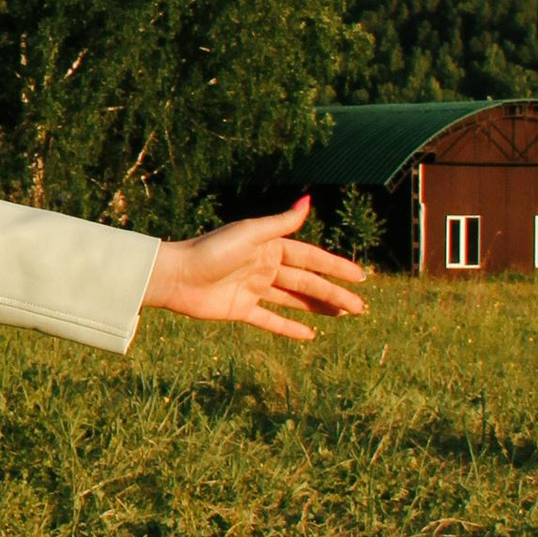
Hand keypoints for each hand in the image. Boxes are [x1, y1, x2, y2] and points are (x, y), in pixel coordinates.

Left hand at [143, 197, 367, 342]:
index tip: (361, 277)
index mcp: (269, 247)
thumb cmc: (211, 250)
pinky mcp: (241, 310)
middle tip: (360, 308)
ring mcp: (254, 289)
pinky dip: (289, 328)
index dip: (336, 267)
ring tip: (343, 315)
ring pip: (293, 300)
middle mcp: (264, 267)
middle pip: (306, 282)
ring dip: (317, 307)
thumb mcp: (250, 234)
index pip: (311, 258)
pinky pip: (270, 320)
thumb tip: (308, 200)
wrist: (176, 276)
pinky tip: (309, 335)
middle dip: (333, 293)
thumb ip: (281, 223)